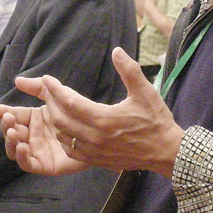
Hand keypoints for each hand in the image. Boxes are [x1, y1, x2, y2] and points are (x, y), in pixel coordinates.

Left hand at [0, 48, 182, 177]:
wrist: (166, 153)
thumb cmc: (156, 121)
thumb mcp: (146, 92)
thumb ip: (129, 70)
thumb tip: (117, 51)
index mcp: (104, 119)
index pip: (70, 103)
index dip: (55, 90)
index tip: (46, 79)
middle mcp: (95, 138)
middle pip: (60, 119)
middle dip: (50, 102)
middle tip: (46, 89)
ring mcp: (94, 152)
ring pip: (62, 135)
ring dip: (53, 119)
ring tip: (51, 104)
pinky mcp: (96, 161)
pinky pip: (70, 149)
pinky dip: (62, 136)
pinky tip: (62, 126)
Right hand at [0, 82, 87, 175]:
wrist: (97, 131)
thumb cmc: (75, 112)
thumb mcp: (55, 96)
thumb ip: (37, 87)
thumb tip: (17, 80)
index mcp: (32, 120)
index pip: (13, 116)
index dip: (5, 113)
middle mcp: (32, 136)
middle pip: (12, 133)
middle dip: (6, 126)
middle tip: (8, 119)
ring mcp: (37, 151)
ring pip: (15, 150)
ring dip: (10, 141)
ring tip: (13, 132)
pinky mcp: (45, 165)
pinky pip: (28, 164)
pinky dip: (21, 157)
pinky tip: (22, 146)